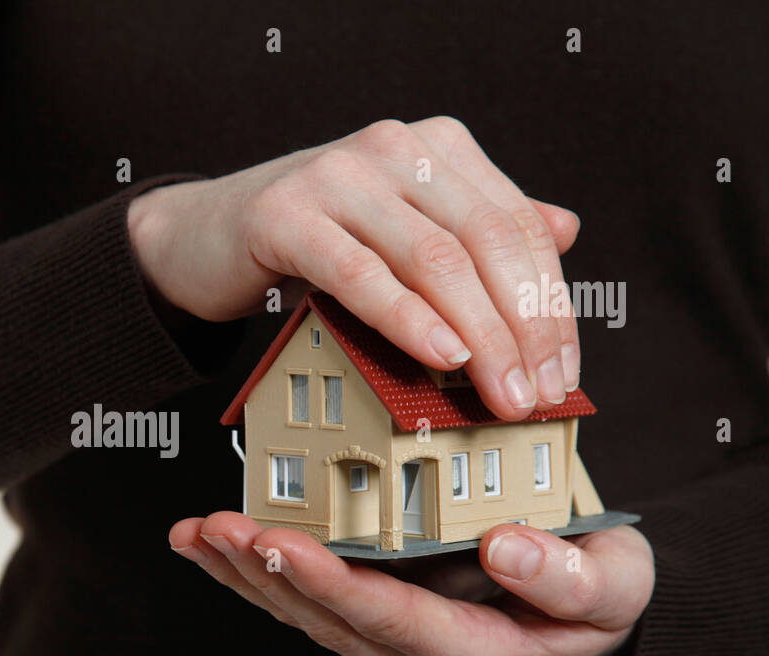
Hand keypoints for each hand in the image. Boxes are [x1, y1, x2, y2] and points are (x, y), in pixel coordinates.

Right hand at [128, 117, 581, 419]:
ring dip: (477, 336)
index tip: (561, 370)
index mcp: (437, 147)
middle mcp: (394, 148)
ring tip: (498, 392)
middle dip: (520, 329)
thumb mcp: (403, 230)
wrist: (204, 236)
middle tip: (535, 396)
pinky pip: (360, 273)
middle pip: (485, 242)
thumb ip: (476, 227)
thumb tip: (565, 231)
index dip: (549, 303)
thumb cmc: (309, 242)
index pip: (519, 226)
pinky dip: (407, 318)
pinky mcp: (284, 214)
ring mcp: (337, 175)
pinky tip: (439, 355)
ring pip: (433, 259)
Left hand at [168, 512, 654, 655]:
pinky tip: (214, 541)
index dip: (329, 582)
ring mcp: (387, 644)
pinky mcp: (368, 618)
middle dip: (266, 572)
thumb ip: (571, 581)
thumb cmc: (600, 592)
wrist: (586, 602)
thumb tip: (505, 549)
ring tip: (195, 533)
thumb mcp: (615, 585)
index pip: (389, 619)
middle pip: (328, 620)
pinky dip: (256, 566)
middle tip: (216, 528)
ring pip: (302, 613)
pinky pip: (304, 596)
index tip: (278, 544)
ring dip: (244, 572)